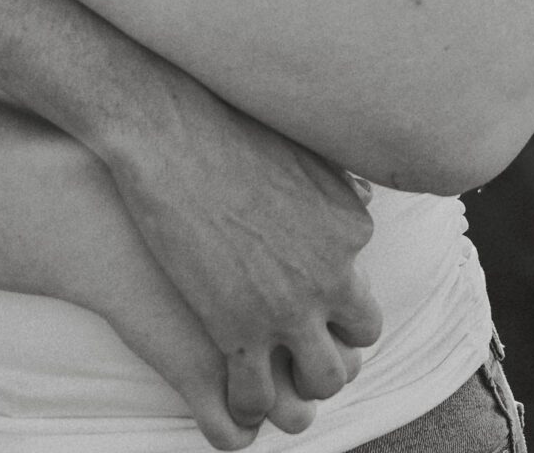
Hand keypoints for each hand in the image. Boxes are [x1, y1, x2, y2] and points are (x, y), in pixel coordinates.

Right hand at [97, 73, 381, 436]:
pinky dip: (248, 404)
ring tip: (275, 380)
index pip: (365, 293)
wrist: (168, 133)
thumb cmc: (229, 128)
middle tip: (299, 349)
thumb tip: (362, 204)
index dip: (336, 304)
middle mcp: (331, 273)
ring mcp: (287, 306)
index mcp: (351, 229)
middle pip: (358, 345)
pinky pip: (257, 396)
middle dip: (331, 351)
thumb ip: (339, 189)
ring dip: (299, 387)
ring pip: (320, 382)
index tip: (310, 304)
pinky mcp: (236, 329)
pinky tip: (234, 394)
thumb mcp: (304, 151)